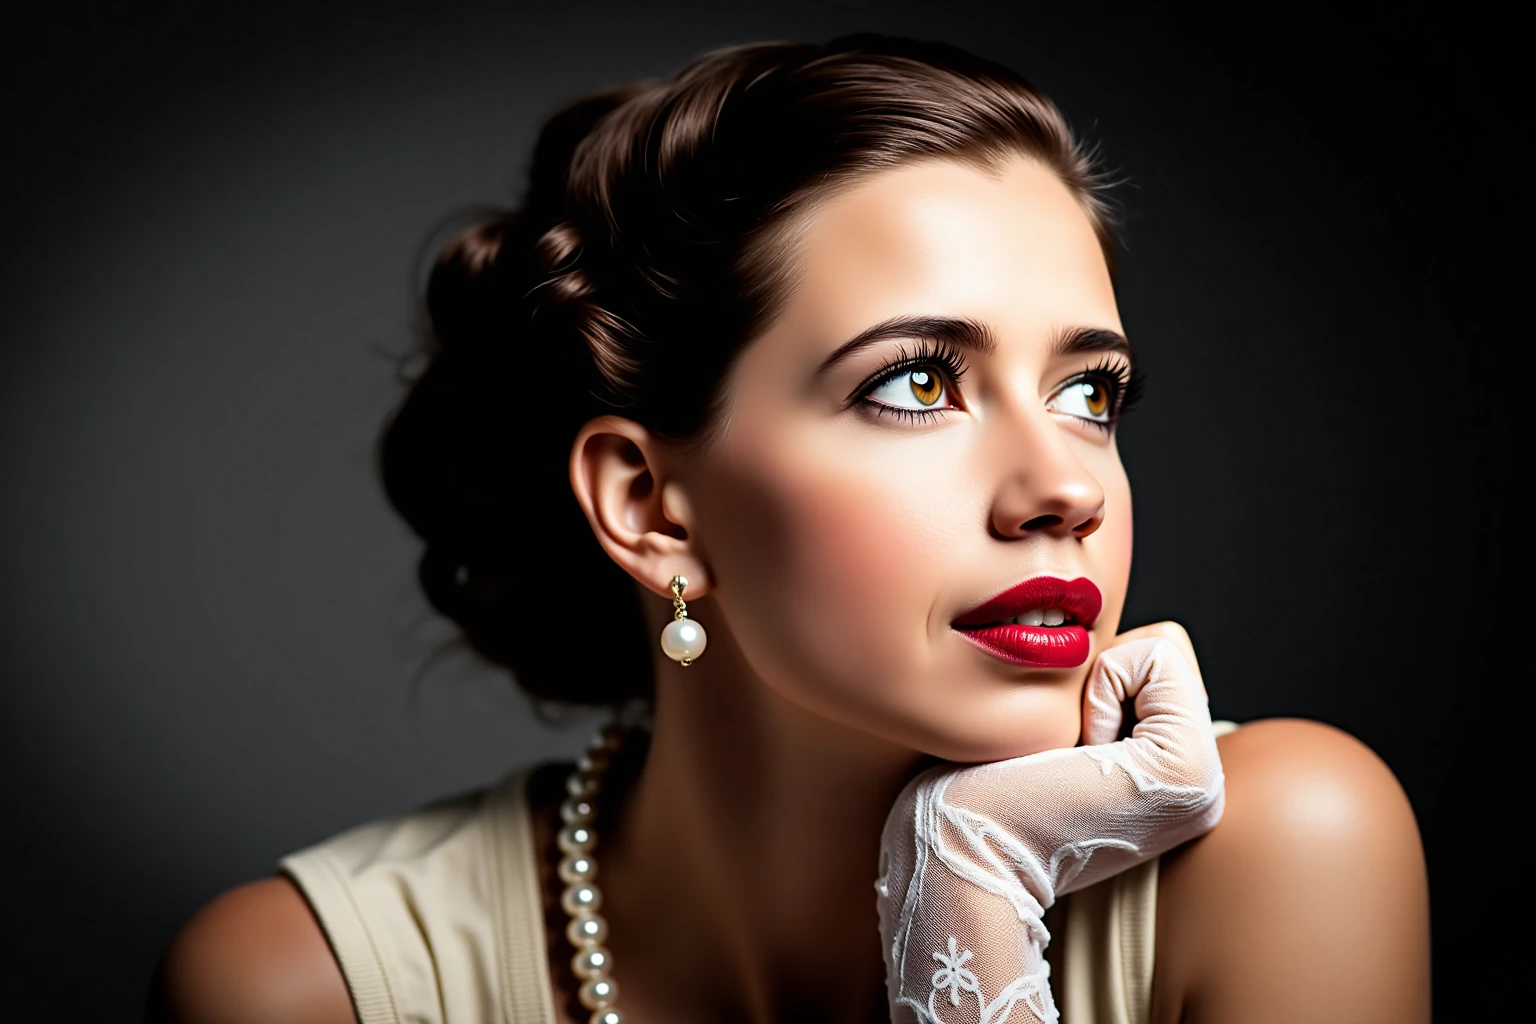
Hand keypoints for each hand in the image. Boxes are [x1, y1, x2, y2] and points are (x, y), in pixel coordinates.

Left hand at [873, 624, 1225, 1023]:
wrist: (963, 855)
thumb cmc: (981, 793)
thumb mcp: (1053, 739)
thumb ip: (1099, 704)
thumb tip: (1104, 649)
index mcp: (1171, 780)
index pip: (1160, 662)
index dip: (1098, 677)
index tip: (1064, 748)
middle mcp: (1200, 785)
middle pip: (1166, 649)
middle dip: (1103, 675)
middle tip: (1067, 750)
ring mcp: (1201, 782)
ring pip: (1165, 646)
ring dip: (1099, 683)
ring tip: (1072, 754)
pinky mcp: (1185, 768)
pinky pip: (1157, 656)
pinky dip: (1102, 684)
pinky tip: (1078, 750)